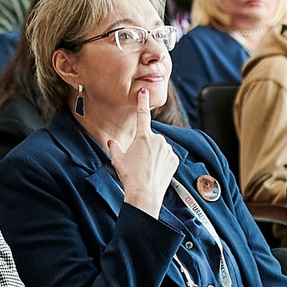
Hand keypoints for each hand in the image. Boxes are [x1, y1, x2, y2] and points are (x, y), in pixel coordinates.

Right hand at [106, 90, 178, 215]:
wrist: (144, 194)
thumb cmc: (130, 176)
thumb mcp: (117, 159)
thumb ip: (114, 147)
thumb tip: (112, 142)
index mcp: (143, 136)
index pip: (142, 114)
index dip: (142, 101)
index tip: (144, 92)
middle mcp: (158, 140)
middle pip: (150, 138)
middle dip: (145, 145)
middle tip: (138, 161)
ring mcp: (167, 149)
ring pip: (159, 147)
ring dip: (154, 154)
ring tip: (146, 168)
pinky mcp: (174, 159)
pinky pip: (167, 156)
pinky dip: (161, 161)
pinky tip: (155, 171)